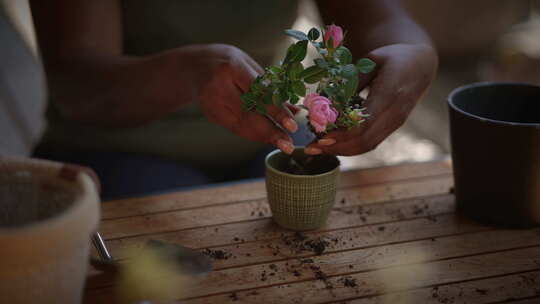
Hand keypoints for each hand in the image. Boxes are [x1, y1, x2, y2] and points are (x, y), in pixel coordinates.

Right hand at [185, 44, 298, 153]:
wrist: (190, 67)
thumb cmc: (226, 61)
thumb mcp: (248, 65)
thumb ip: (270, 86)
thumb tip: (295, 109)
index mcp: (232, 67)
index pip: (258, 93)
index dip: (276, 111)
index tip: (292, 125)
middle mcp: (219, 86)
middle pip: (249, 114)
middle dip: (271, 132)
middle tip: (289, 144)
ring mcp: (212, 103)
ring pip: (241, 125)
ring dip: (263, 137)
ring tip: (282, 144)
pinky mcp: (211, 115)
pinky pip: (235, 128)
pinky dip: (252, 134)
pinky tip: (266, 138)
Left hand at [305, 43, 437, 155]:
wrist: (420, 65)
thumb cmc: (392, 58)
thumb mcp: (371, 61)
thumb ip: (352, 81)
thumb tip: (326, 101)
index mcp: (390, 93)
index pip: (365, 123)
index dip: (342, 134)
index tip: (320, 136)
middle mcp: (395, 113)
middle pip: (365, 141)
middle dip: (337, 147)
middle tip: (312, 146)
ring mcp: (395, 123)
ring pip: (368, 146)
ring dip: (341, 151)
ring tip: (317, 148)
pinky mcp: (392, 128)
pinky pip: (371, 143)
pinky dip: (350, 147)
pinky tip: (332, 144)